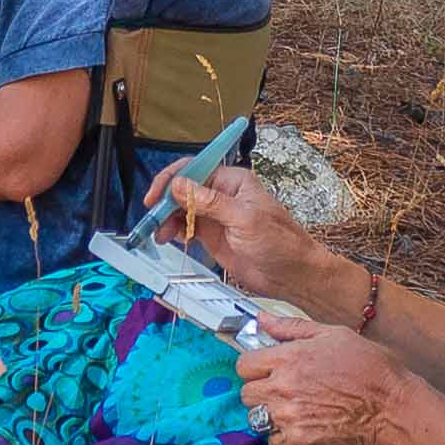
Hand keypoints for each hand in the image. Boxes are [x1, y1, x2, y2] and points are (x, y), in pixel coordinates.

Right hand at [157, 164, 323, 294]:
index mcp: (232, 181)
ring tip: (159, 234)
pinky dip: (172, 231)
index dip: (171, 179)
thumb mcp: (244, 219)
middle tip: (152, 218)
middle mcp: (221, 195)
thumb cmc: (280, 243)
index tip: (156, 196)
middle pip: (182, 190)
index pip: (194, 169)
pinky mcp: (212, 236)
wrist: (292, 275)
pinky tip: (168, 238)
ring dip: (166, 219)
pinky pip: (185, 227)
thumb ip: (210, 203)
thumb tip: (179, 185)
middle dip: (164, 202)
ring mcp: (215, 216)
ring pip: (180, 210)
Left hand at [233, 315, 413, 444]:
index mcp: (288, 358)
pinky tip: (303, 426)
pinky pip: (272, 442)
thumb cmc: (371, 368)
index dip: (256, 366)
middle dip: (261, 390)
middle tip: (283, 390)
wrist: (395, 408)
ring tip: (294, 409)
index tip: (269, 370)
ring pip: (256, 418)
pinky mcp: (299, 443)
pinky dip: (283, 437)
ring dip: (270, 414)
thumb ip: (292, 327)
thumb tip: (262, 319)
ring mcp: (289, 417)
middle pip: (246, 393)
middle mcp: (283, 388)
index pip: (243, 365)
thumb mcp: (334, 335)